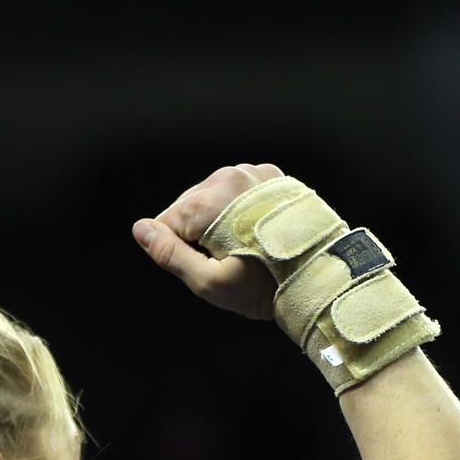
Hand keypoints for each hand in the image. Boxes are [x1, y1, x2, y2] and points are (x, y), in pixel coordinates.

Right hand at [132, 163, 285, 320]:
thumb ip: (169, 255)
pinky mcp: (271, 175)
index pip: (167, 222)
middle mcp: (228, 176)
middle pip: (189, 206)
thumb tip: (141, 230)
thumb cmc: (264, 287)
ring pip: (213, 197)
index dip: (182, 251)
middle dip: (200, 233)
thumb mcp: (209, 282)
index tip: (211, 266)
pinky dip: (241, 208)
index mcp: (209, 201)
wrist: (319, 275)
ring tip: (247, 247)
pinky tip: (258, 231)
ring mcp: (252, 172)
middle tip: (231, 260)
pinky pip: (239, 190)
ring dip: (220, 220)